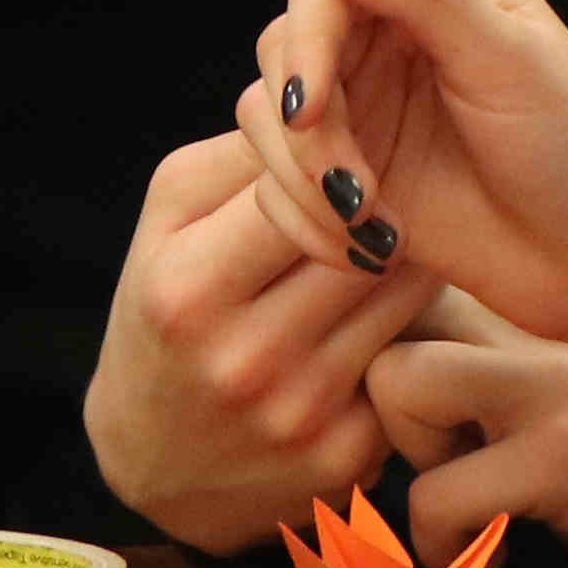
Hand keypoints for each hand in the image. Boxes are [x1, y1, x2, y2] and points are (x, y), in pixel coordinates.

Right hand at [84, 134, 437, 547]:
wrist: (157, 463)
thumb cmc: (165, 312)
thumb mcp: (168, 222)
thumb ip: (238, 156)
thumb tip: (323, 103)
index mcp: (189, 289)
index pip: (301, 187)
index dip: (337, 156)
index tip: (350, 147)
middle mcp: (246, 359)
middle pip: (369, 240)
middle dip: (385, 201)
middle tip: (390, 183)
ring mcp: (302, 415)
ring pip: (406, 295)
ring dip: (408, 256)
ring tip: (391, 239)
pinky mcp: (349, 457)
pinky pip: (410, 359)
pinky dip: (408, 330)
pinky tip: (384, 319)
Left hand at [373, 301, 567, 567]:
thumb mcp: (559, 437)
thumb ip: (482, 399)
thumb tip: (370, 398)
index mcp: (536, 325)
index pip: (397, 293)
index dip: (362, 362)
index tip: (383, 435)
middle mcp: (545, 332)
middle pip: (379, 325)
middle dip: (385, 421)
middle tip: (447, 479)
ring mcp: (563, 387)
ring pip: (397, 384)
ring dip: (415, 474)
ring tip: (477, 518)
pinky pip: (438, 496)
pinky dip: (448, 549)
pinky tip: (506, 561)